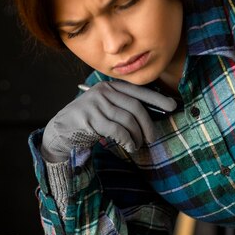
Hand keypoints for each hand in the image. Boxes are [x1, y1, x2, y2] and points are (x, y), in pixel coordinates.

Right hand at [41, 80, 177, 161]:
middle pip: (135, 107)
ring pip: (127, 120)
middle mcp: (103, 92)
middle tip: (152, 138)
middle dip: (148, 125)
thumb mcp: (106, 108)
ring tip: (137, 145)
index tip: (173, 106)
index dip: (157, 99)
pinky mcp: (90, 120)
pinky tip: (129, 146)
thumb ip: (124, 107)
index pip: (138, 91)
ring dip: (137, 136)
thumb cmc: (89, 121)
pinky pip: (117, 131)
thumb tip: (152, 116)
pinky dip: (127, 140)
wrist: (61, 130)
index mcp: (110, 87)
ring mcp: (96, 105)